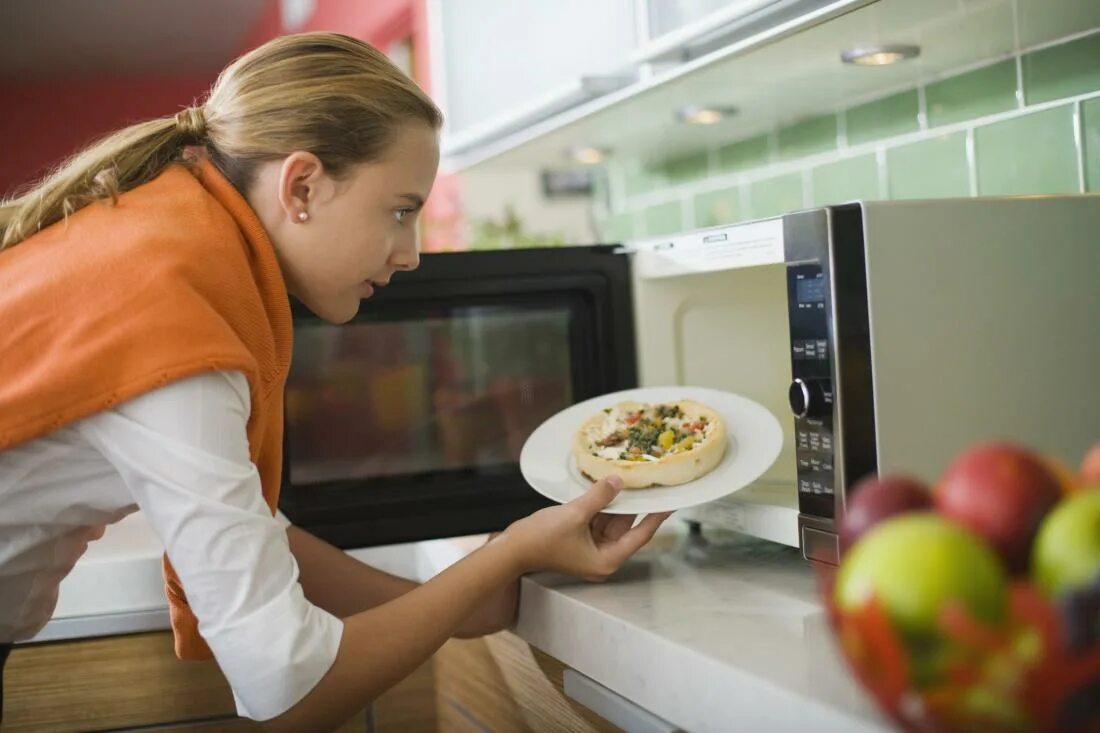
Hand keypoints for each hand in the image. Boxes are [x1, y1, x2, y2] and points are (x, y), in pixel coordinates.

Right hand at [499, 476, 672, 580]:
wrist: (511, 549)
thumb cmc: (541, 540)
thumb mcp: (575, 514)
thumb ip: (600, 497)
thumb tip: (618, 480)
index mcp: (607, 559)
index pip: (641, 534)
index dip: (657, 516)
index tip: (673, 502)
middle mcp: (602, 556)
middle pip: (626, 526)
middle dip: (634, 503)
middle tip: (652, 482)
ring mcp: (590, 548)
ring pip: (611, 520)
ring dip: (616, 501)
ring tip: (630, 478)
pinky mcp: (579, 539)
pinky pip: (596, 519)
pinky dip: (600, 504)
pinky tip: (607, 485)